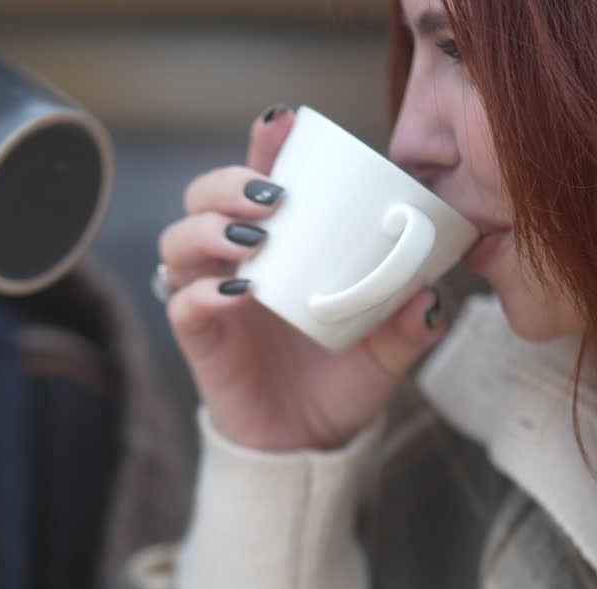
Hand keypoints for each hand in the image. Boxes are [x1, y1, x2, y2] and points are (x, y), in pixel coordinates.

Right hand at [160, 107, 447, 452]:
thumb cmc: (342, 385)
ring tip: (254, 241)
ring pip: (177, 241)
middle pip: (202, 198)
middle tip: (273, 196)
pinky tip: (240, 293)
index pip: (258, 179)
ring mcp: (212, 302)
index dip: (262, 144)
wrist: (312, 445)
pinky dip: (204, 292)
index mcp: (279, 248)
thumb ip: (408, 324)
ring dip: (209, 228)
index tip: (283, 123)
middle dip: (228, 183)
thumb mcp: (388, 352)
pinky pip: (182, 304)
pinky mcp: (200, 342)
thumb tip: (430, 295)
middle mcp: (236, 265)